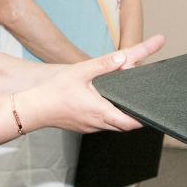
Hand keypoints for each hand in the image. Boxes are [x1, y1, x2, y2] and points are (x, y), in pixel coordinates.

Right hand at [18, 35, 164, 132]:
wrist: (33, 108)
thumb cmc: (54, 91)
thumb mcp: (80, 72)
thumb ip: (103, 65)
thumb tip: (123, 58)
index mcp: (100, 111)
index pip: (130, 122)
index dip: (143, 119)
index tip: (153, 113)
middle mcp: (97, 123)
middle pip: (125, 125)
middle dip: (136, 117)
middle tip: (145, 104)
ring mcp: (89, 127)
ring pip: (113, 125)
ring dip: (122, 116)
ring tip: (130, 102)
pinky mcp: (82, 127)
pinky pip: (102, 124)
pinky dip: (109, 116)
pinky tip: (107, 104)